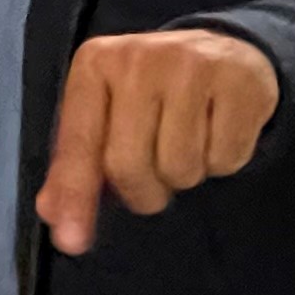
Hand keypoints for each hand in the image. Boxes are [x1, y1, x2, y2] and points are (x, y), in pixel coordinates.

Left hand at [33, 28, 277, 255]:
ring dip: (186, 175)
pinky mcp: (240, 81)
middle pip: (129, 165)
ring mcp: (193, 65)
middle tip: (155, 176)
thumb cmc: (154, 94)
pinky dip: (223, 162)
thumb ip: (76, 165)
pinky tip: (218, 131)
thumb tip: (53, 214)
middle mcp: (139, 58)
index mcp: (96, 64)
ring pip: (181, 168)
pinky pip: (226, 160)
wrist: (225, 52)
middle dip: (144, 191)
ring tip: (189, 143)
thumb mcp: (106, 116)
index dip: (76, 196)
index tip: (72, 242)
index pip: (79, 143)